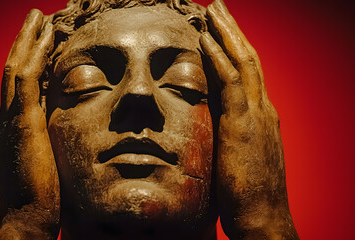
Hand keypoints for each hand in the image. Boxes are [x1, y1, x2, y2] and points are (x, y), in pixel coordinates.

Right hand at [0, 9, 58, 238]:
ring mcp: (10, 120)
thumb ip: (48, 141)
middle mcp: (7, 118)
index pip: (21, 85)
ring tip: (39, 17)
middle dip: (25, 42)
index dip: (31, 60)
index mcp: (14, 127)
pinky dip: (34, 55)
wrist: (27, 220)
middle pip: (14, 70)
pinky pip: (25, 79)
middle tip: (37, 19)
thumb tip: (63, 128)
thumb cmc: (42, 197)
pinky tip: (46, 37)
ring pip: (16, 67)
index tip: (45, 42)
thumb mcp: (45, 162)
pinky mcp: (20, 124)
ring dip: (28, 40)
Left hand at [200, 0, 298, 238]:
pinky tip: (204, 39)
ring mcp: (257, 113)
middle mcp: (263, 107)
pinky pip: (230, 81)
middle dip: (232, 29)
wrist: (263, 216)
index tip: (219, 29)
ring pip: (243, 60)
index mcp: (261, 114)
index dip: (234, 47)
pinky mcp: (244, 123)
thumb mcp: (241, 154)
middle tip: (218, 7)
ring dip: (226, 32)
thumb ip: (232, 132)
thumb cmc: (248, 191)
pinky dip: (219, 57)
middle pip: (248, 57)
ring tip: (212, 10)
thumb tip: (215, 120)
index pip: (248, 71)